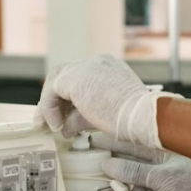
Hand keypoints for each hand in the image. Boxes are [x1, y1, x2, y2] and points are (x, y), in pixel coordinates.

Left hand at [34, 53, 177, 147]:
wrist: (141, 118)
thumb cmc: (132, 119)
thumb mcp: (103, 114)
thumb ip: (81, 116)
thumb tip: (65, 128)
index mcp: (108, 66)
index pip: (79, 76)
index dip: (67, 96)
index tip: (62, 114)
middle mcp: (96, 62)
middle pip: (64, 74)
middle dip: (54, 98)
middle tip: (50, 119)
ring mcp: (85, 67)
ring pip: (56, 81)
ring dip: (50, 105)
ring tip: (51, 126)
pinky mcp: (74, 79)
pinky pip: (51, 92)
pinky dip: (49, 109)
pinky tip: (56, 125)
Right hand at [98, 137, 190, 190]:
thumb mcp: (160, 179)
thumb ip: (133, 172)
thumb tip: (108, 165)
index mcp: (164, 152)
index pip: (133, 145)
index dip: (113, 143)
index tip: (94, 141)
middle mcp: (163, 166)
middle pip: (133, 170)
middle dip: (126, 181)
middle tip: (114, 184)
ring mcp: (165, 183)